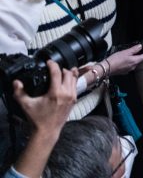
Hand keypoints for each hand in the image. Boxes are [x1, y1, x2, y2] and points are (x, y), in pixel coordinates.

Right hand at [11, 62, 77, 177]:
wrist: (48, 131)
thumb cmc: (38, 119)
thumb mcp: (26, 105)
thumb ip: (20, 93)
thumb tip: (16, 82)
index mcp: (56, 93)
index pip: (57, 72)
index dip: (53, 65)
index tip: (48, 62)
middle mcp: (66, 93)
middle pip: (68, 73)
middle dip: (61, 68)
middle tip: (53, 68)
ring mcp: (72, 97)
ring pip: (74, 78)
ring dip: (69, 73)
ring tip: (61, 71)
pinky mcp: (74, 100)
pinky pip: (76, 85)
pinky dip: (73, 80)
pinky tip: (68, 78)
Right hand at [101, 46, 142, 76]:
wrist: (106, 69)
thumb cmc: (115, 60)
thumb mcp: (125, 52)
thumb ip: (134, 49)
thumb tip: (140, 46)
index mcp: (135, 61)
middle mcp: (133, 66)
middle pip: (139, 60)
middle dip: (139, 55)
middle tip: (138, 50)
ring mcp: (129, 70)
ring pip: (133, 63)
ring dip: (132, 59)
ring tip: (127, 55)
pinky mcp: (124, 71)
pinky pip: (128, 66)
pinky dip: (127, 62)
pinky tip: (122, 60)